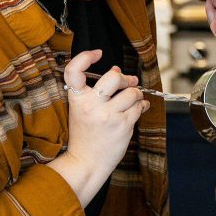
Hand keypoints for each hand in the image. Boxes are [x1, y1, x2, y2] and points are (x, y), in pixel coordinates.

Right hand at [46, 49, 148, 206]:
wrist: (86, 162)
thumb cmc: (85, 135)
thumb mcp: (81, 110)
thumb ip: (95, 91)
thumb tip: (117, 70)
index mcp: (76, 99)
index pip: (74, 70)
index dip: (85, 57)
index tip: (97, 53)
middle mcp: (91, 105)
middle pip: (114, 77)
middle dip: (125, 78)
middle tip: (129, 82)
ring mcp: (108, 115)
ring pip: (132, 92)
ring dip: (136, 95)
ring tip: (132, 101)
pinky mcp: (123, 125)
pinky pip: (139, 106)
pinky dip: (141, 105)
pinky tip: (138, 109)